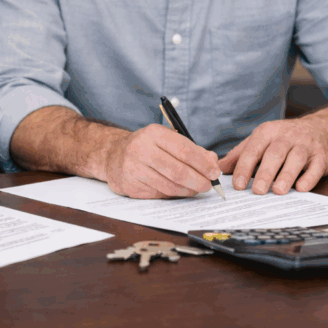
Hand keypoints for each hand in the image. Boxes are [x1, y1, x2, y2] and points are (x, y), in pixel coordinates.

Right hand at [102, 124, 221, 198]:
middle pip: (177, 171)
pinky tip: (178, 190)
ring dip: (187, 190)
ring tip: (196, 189)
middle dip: (198, 180)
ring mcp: (134, 168)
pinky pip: (159, 194)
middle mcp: (141, 149)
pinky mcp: (131, 185)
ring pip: (169, 186)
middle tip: (208, 186)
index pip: (184, 150)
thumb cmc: (147, 147)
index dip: (202, 163)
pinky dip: (173, 194)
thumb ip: (192, 149)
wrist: (113, 156)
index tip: (214, 172)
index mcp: (153, 133)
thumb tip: (212, 162)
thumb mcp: (167, 140)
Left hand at [219, 117, 327, 194]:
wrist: (320, 129)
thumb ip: (240, 154)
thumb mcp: (261, 140)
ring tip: (278, 191)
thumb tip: (219, 168)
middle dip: (265, 173)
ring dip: (287, 175)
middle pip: (275, 154)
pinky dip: (309, 178)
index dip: (244, 167)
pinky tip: (301, 188)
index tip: (238, 184)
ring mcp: (306, 145)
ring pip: (296, 158)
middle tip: (258, 191)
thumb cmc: (283, 139)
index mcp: (268, 132)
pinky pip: (316, 167)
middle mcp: (287, 136)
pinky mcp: (322, 156)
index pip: (253, 149)